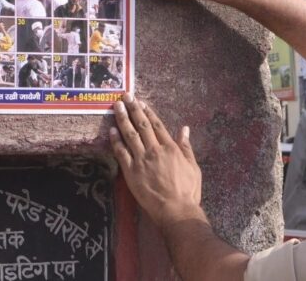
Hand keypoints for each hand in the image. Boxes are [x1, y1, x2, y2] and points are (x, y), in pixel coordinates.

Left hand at [110, 94, 201, 227]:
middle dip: (133, 109)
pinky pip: (121, 153)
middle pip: (142, 125)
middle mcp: (155, 150)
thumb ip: (186, 147)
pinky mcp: (131, 172)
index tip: (141, 102)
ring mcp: (141, 160)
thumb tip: (185, 129)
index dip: (148, 112)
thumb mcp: (193, 166)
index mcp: (171, 148)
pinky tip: (111, 130)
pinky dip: (116, 141)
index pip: (157, 125)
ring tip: (117, 107)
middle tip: (125, 96)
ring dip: (122, 119)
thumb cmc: (188, 191)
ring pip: (130, 135)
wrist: (176, 210)